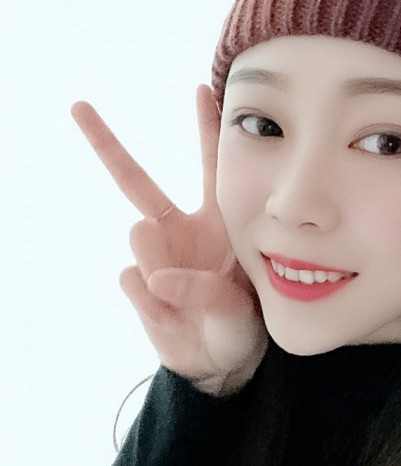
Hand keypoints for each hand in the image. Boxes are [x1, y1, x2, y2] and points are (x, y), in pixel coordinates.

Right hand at [70, 85, 267, 394]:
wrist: (222, 363)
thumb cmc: (242, 325)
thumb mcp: (241, 307)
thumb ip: (204, 290)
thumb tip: (151, 278)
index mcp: (217, 224)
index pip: (209, 168)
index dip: (205, 129)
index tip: (203, 87)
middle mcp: (180, 232)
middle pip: (136, 182)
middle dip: (108, 144)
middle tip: (79, 106)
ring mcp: (155, 257)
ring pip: (139, 238)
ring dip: (165, 267)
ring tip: (192, 299)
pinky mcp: (137, 287)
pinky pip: (134, 282)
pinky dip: (155, 304)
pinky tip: (176, 317)